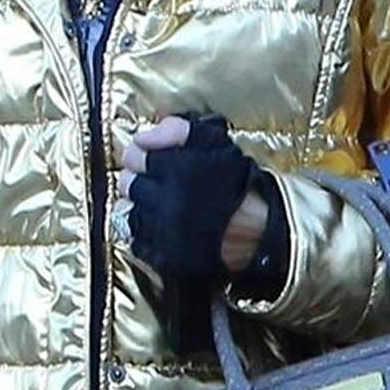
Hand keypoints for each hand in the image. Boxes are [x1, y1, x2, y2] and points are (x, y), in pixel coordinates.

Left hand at [117, 113, 269, 278]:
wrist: (260, 230)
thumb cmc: (238, 184)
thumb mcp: (217, 144)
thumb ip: (179, 131)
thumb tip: (146, 134)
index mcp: (177, 171)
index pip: (135, 156)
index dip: (141, 156)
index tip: (149, 160)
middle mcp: (166, 202)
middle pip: (129, 184)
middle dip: (138, 179)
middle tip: (154, 182)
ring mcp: (164, 233)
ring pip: (128, 212)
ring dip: (138, 205)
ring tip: (155, 204)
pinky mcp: (166, 258)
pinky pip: (137, 242)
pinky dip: (142, 233)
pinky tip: (157, 226)